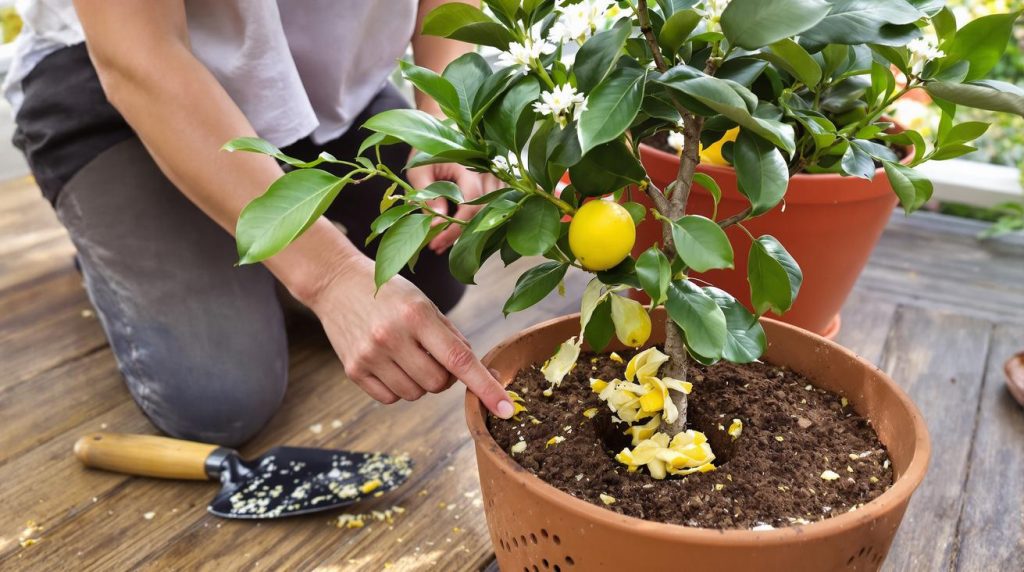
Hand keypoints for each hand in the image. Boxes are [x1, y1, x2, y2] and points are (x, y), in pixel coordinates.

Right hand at [308, 254, 514, 418]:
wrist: (336, 283)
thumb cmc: (391, 294)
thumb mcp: (425, 304)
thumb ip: (452, 338)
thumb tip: (482, 373)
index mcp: (417, 315)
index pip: (460, 359)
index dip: (486, 387)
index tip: (506, 409)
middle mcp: (392, 336)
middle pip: (438, 384)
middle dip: (444, 376)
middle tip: (431, 354)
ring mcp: (370, 355)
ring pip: (416, 394)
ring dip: (420, 382)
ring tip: (406, 355)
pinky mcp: (353, 369)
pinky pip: (391, 398)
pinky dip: (397, 387)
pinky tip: (388, 363)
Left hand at [406, 154, 501, 253]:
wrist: (440, 131)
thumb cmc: (426, 150)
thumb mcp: (419, 170)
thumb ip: (428, 194)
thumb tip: (437, 221)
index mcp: (469, 167)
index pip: (471, 204)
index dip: (454, 227)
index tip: (436, 241)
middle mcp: (487, 172)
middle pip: (483, 212)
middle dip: (460, 233)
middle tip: (438, 246)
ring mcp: (494, 177)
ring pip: (491, 211)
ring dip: (470, 229)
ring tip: (445, 242)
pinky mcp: (494, 182)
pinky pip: (493, 206)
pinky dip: (476, 220)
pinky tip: (456, 229)